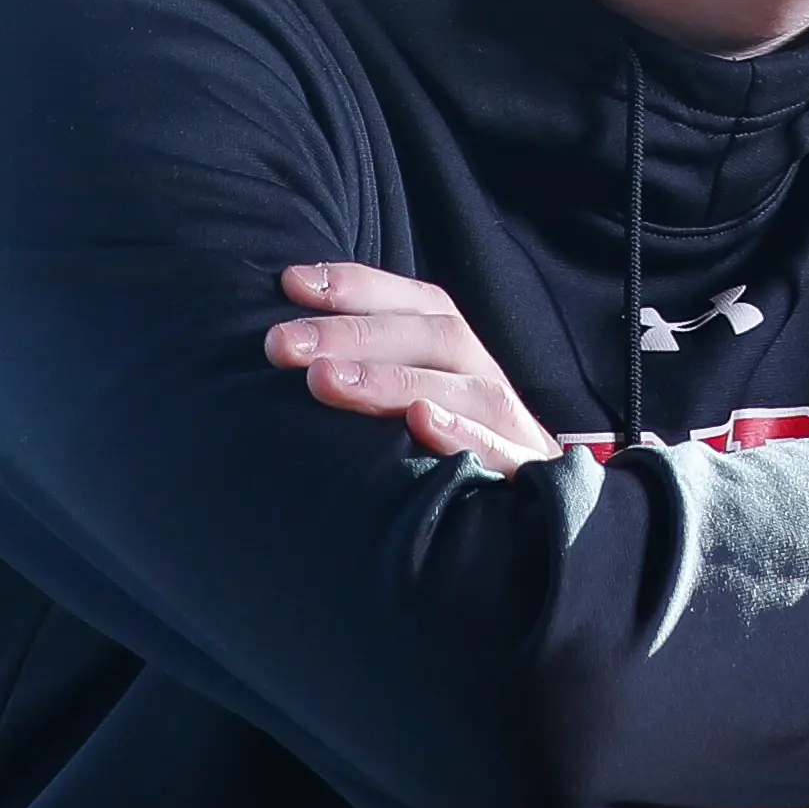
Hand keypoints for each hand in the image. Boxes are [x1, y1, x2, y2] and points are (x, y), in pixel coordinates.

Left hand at [269, 264, 559, 475]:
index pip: (417, 304)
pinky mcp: (526, 478)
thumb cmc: (441, 461)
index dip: (359, 287)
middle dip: (355, 334)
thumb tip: (287, 345)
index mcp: (459, 358)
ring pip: (468, 389)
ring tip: (326, 380)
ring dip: (394, 379)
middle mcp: (485, 381)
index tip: (292, 282)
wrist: (527, 524)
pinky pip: (503, 452)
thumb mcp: (408, 409)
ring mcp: (511, 429)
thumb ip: (364, 377)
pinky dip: (463, 433)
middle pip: (437, 337)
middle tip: (281, 344)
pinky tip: (419, 421)